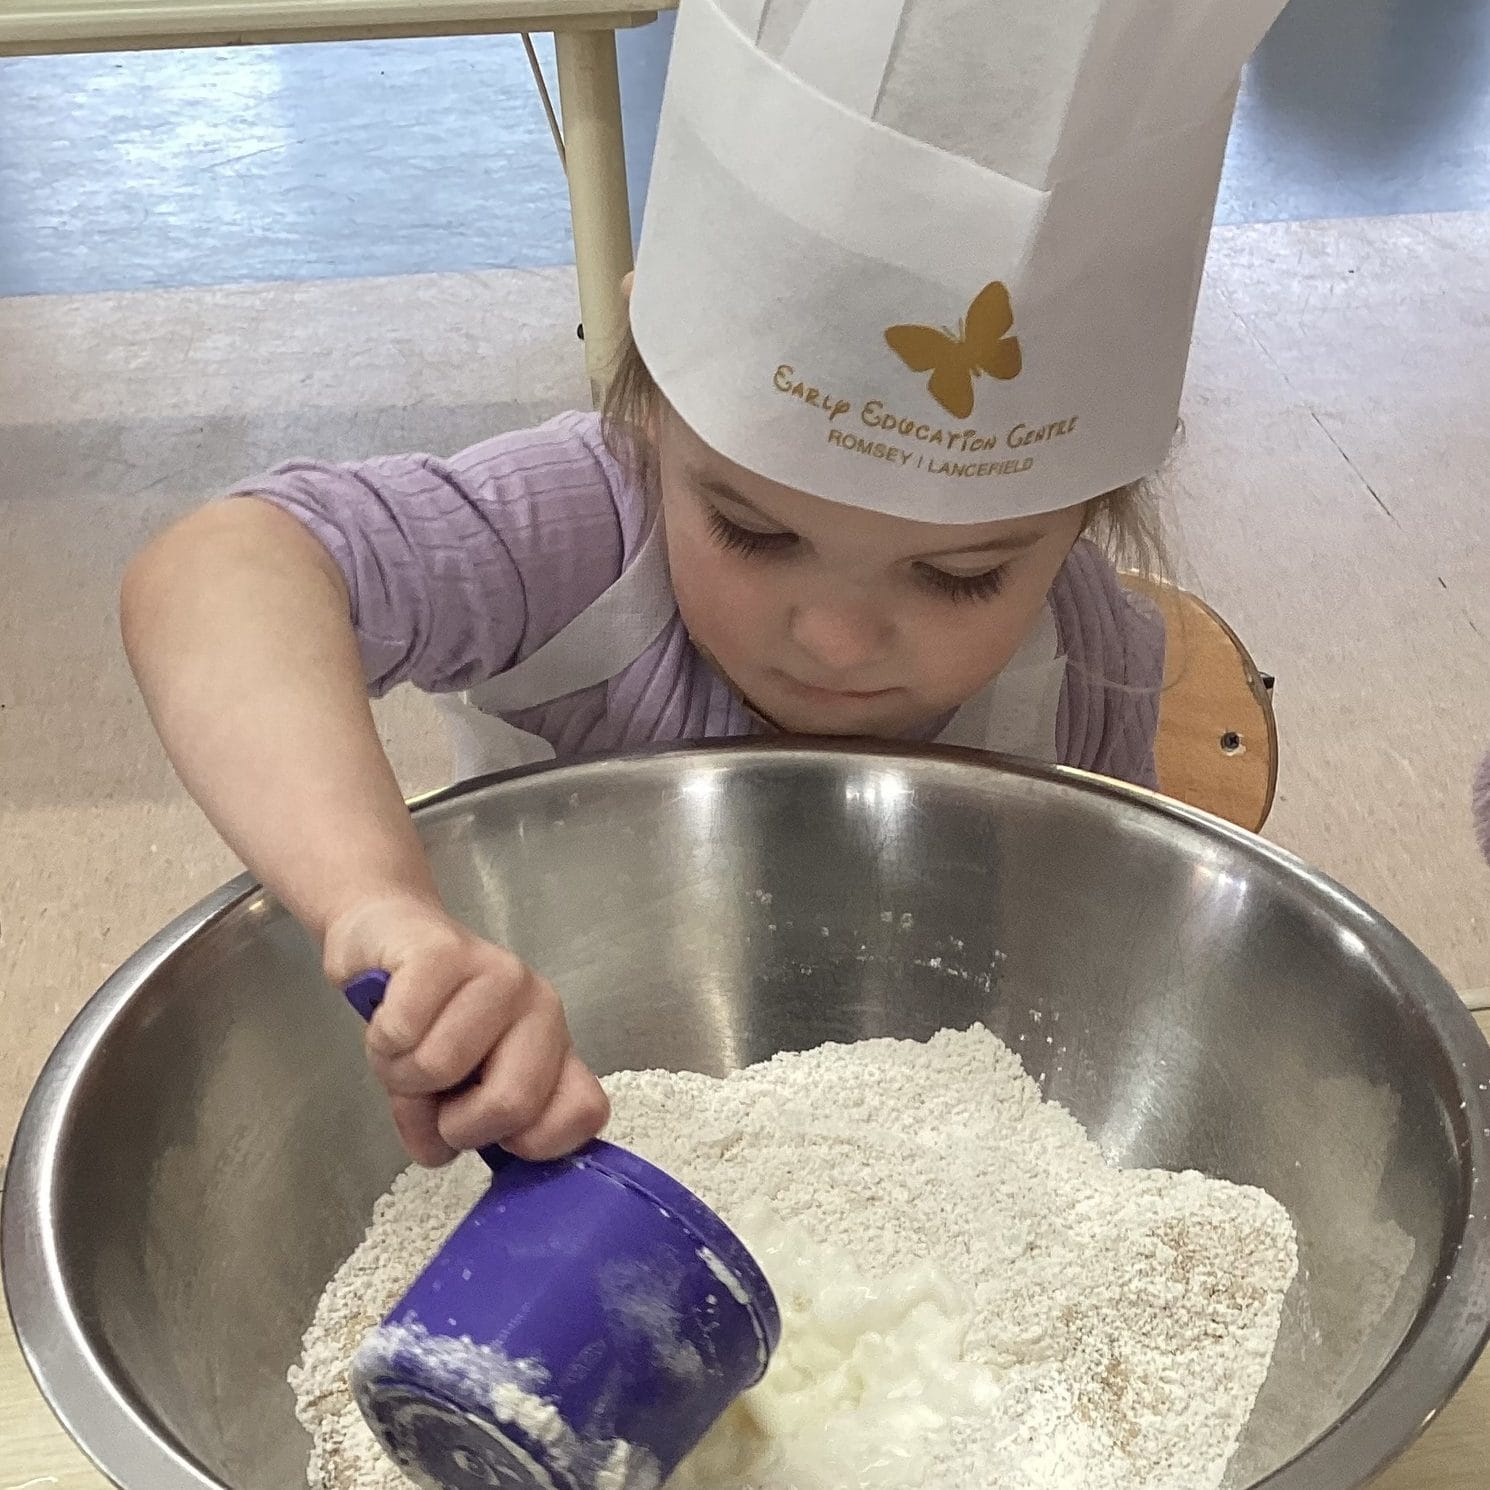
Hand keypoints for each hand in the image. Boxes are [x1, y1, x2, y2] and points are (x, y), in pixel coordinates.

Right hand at [322, 894, 608, 1165]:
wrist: (387, 937)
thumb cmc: (426, 1019)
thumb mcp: (448, 1089)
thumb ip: (454, 1126)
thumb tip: (437, 1152)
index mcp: (554, 1046)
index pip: (585, 1111)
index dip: (531, 1144)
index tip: (486, 1132)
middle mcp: (540, 1006)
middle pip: (511, 1103)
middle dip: (453, 1123)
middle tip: (431, 1096)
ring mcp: (498, 974)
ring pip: (440, 1066)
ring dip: (401, 1073)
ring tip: (402, 1046)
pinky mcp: (445, 952)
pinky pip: (403, 1031)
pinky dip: (381, 1039)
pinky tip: (386, 1016)